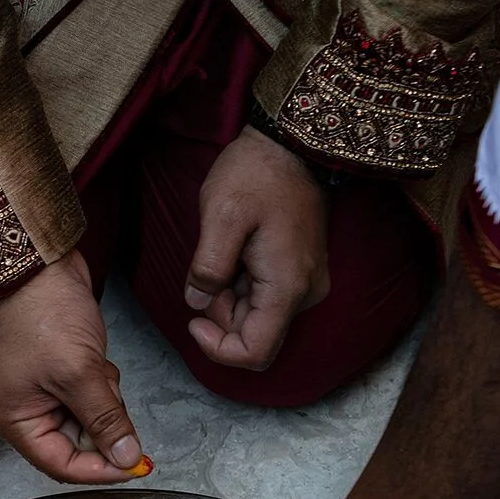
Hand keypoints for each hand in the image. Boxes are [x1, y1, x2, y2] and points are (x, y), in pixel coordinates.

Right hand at [0, 256, 145, 484]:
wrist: (39, 263)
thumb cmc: (43, 314)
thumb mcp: (80, 374)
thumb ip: (106, 421)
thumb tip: (127, 459)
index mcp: (15, 422)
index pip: (62, 467)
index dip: (101, 470)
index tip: (137, 464)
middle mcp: (24, 414)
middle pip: (77, 445)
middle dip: (103, 423)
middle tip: (109, 392)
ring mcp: (41, 394)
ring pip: (88, 420)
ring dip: (104, 400)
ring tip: (97, 367)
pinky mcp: (58, 376)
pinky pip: (89, 397)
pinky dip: (101, 383)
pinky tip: (95, 358)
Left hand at [185, 126, 330, 369]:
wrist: (291, 143)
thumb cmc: (257, 174)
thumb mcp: (221, 217)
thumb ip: (207, 268)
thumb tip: (197, 304)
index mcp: (287, 287)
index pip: (255, 354)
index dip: (218, 348)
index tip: (193, 320)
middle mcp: (304, 294)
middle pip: (254, 334)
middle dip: (220, 313)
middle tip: (207, 267)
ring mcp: (305, 283)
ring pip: (255, 315)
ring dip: (228, 295)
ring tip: (224, 249)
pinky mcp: (300, 271)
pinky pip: (264, 295)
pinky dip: (240, 283)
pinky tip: (236, 249)